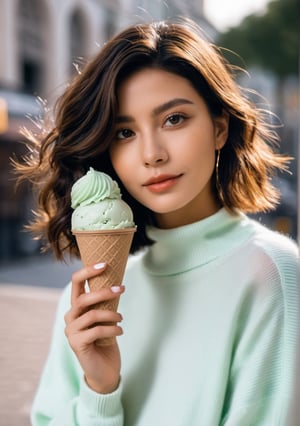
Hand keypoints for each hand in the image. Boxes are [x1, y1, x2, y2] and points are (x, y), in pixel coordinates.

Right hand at [64, 262, 123, 393]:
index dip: (87, 271)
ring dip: (112, 314)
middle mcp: (70, 317)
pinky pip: (97, 331)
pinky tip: (120, 331)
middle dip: (103, 291)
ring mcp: (71, 332)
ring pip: (92, 315)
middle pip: (83, 298)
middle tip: (122, 288)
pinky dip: (112, 329)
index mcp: (76, 307)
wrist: (104, 370)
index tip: (104, 264)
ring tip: (121, 319)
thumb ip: (104, 303)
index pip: (76, 283)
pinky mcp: (77, 344)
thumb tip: (117, 282)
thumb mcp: (105, 317)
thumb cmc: (106, 340)